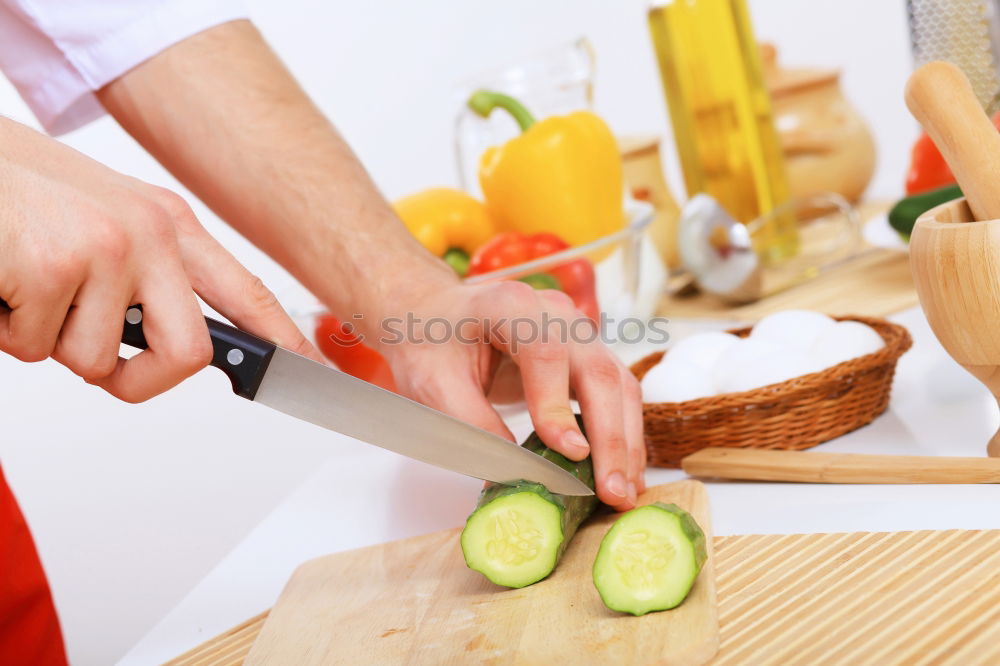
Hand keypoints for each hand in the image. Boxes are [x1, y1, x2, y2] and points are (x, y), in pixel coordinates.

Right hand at [0, 118, 319, 401]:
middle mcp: (151, 235)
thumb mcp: (107, 221)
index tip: (308, 369)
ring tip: (28, 285)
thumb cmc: (25, 194)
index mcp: (171, 225)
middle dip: (141, 381)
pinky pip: (36, 348)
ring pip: (94, 361)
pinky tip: (3, 279)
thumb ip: (149, 276)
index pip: (246, 293)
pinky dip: (8, 329)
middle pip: (188, 355)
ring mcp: (107, 250)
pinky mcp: (56, 266)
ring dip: (50, 341)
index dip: (282, 339)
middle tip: (107, 370)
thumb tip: (164, 338)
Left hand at [377, 280, 645, 510]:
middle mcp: (555, 313)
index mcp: (509, 306)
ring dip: (625, 442)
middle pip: (597, 371)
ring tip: (624, 493)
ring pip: (618, 385)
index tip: (571, 454)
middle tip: (613, 492)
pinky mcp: (587, 358)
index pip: (545, 352)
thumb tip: (514, 477)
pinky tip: (623, 473)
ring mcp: (578, 334)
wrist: (435, 317)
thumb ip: (472, 425)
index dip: (559, 404)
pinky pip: (616, 395)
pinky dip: (623, 435)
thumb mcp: (433, 383)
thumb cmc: (430, 344)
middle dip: (610, 437)